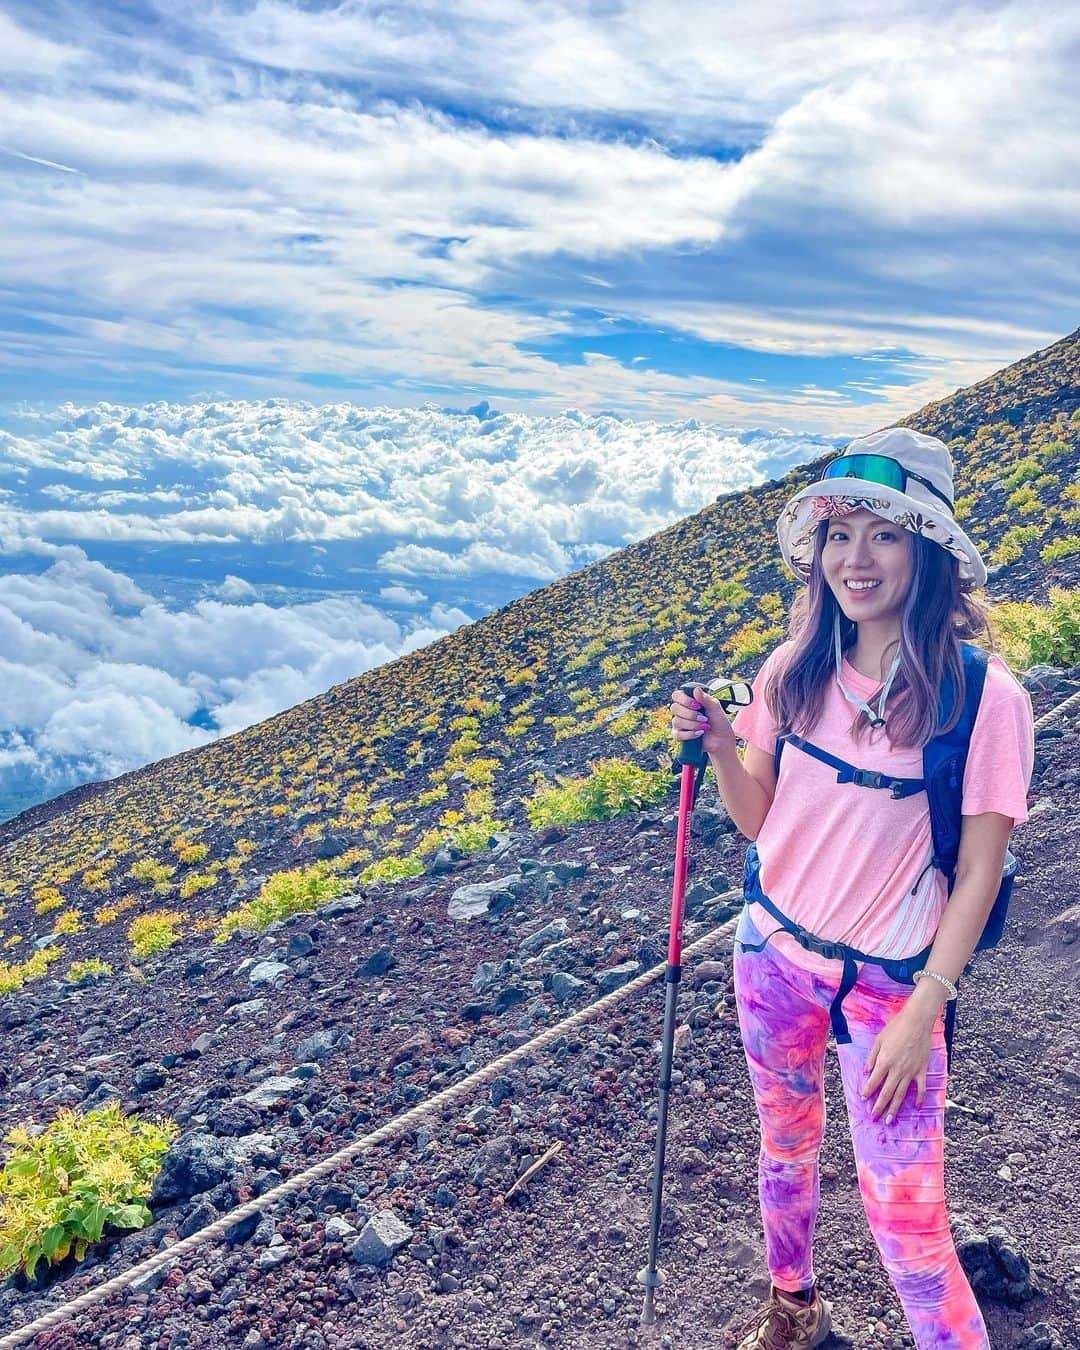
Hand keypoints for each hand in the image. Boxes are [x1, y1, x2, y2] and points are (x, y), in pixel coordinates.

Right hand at [670, 686, 737, 757]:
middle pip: (674, 708)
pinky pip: (677, 734)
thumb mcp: (715, 707)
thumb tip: (696, 689)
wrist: (722, 739)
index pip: (677, 695)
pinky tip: (700, 733)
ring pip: (676, 721)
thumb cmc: (719, 721)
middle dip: (691, 714)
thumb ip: (705, 698)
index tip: (698, 705)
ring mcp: (679, 723)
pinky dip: (690, 734)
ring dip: (693, 724)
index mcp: (689, 701)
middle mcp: (681, 711)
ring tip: (705, 727)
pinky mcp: (679, 735)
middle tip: (704, 718)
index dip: (684, 700)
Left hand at [859, 1000, 937, 1122]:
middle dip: (879, 1107)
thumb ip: (872, 1057)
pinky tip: (916, 1107)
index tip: (864, 1100)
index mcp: (884, 1061)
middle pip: (887, 1093)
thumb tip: (866, 1072)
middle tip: (874, 1118)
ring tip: (890, 1120)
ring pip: (901, 1094)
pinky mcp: (922, 1071)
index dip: (868, 1092)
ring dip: (895, 1108)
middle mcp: (897, 1070)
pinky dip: (919, 1099)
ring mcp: (911, 1072)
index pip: (874, 1081)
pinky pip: (921, 1088)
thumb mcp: (878, 1040)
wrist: (916, 1022)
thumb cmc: (896, 1028)